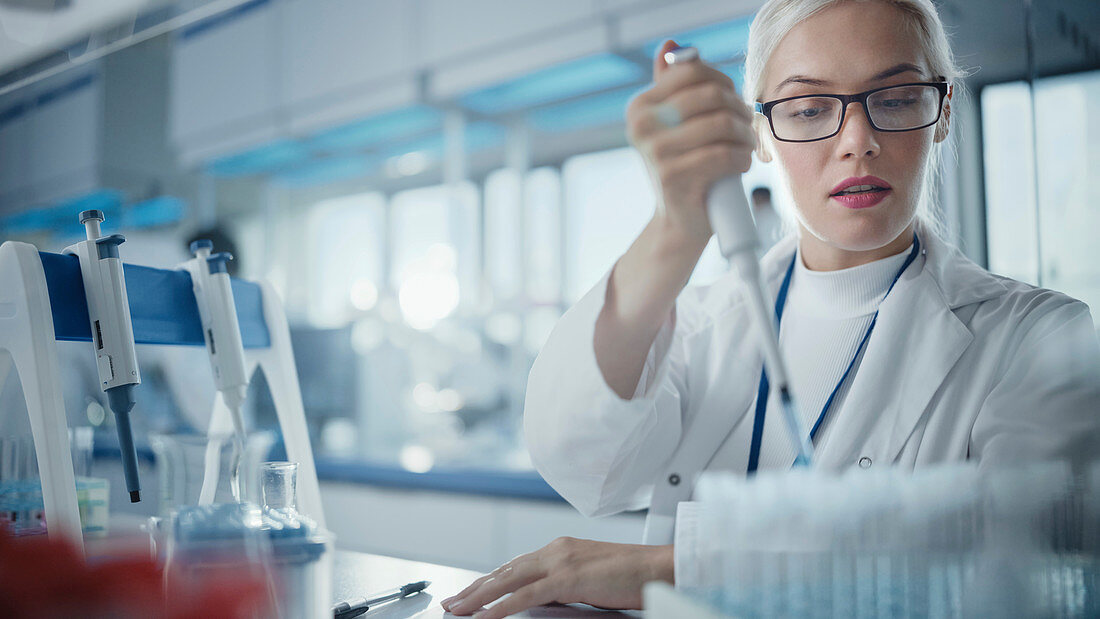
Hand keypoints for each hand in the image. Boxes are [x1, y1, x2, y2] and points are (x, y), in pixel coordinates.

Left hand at [440, 538, 673, 617]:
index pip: (517, 565)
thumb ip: (568, 585)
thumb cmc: (635, 576)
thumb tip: (547, 600)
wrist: (661, 568)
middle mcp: (556, 550)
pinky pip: (524, 596)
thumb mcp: (593, 578)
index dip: (491, 580)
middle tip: (452, 602)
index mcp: (562, 549)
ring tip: (457, 610)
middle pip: (505, 571)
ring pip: (507, 580)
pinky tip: (482, 617)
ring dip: (478, 597)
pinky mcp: (567, 578)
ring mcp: (560, 562)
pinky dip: (499, 607)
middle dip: (476, 588)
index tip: (471, 592)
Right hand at [626, 39, 755, 245]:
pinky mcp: (673, 177)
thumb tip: (671, 44)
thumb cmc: (686, 167)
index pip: (692, 72)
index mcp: (640, 107)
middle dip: (739, 111)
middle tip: (747, 127)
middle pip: (711, 96)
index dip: (724, 83)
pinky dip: (742, 159)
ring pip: (721, 125)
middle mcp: (641, 125)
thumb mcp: (675, 124)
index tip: (734, 102)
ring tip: (747, 147)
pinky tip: (741, 165)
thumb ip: (671, 85)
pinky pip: (723, 154)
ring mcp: (655, 152)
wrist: (679, 222)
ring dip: (745, 137)